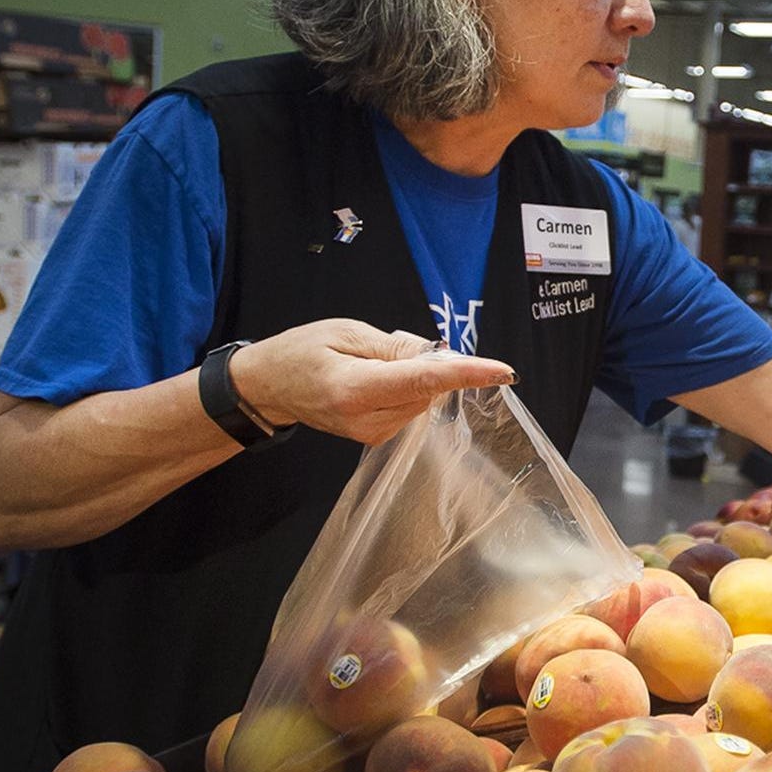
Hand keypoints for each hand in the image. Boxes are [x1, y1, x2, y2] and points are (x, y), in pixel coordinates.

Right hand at [231, 319, 514, 444]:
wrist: (268, 387)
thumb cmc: (301, 352)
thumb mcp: (346, 333)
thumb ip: (395, 347)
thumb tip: (439, 356)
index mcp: (354, 389)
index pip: (423, 381)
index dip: (467, 374)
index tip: (503, 370)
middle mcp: (366, 419)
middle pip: (429, 390)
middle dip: (432, 364)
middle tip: (395, 346)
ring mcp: (372, 433)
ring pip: (424, 400)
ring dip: (418, 378)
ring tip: (376, 363)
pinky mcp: (376, 438)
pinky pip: (412, 409)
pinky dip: (409, 390)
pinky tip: (381, 380)